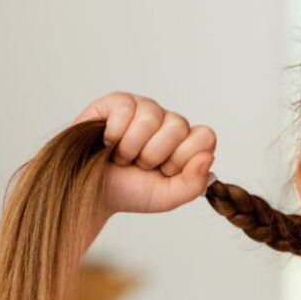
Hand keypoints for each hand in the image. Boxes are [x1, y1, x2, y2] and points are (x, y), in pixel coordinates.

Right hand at [69, 91, 216, 214]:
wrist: (92, 192)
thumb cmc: (131, 191)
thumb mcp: (167, 196)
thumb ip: (194, 183)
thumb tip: (208, 157)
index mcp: (187, 142)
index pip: (206, 136)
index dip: (184, 157)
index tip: (165, 170)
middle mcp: (169, 121)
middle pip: (179, 125)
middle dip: (154, 155)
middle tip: (140, 164)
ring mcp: (145, 108)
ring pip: (151, 117)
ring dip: (132, 147)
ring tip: (123, 156)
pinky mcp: (119, 102)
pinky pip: (125, 110)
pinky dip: (114, 135)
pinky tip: (108, 143)